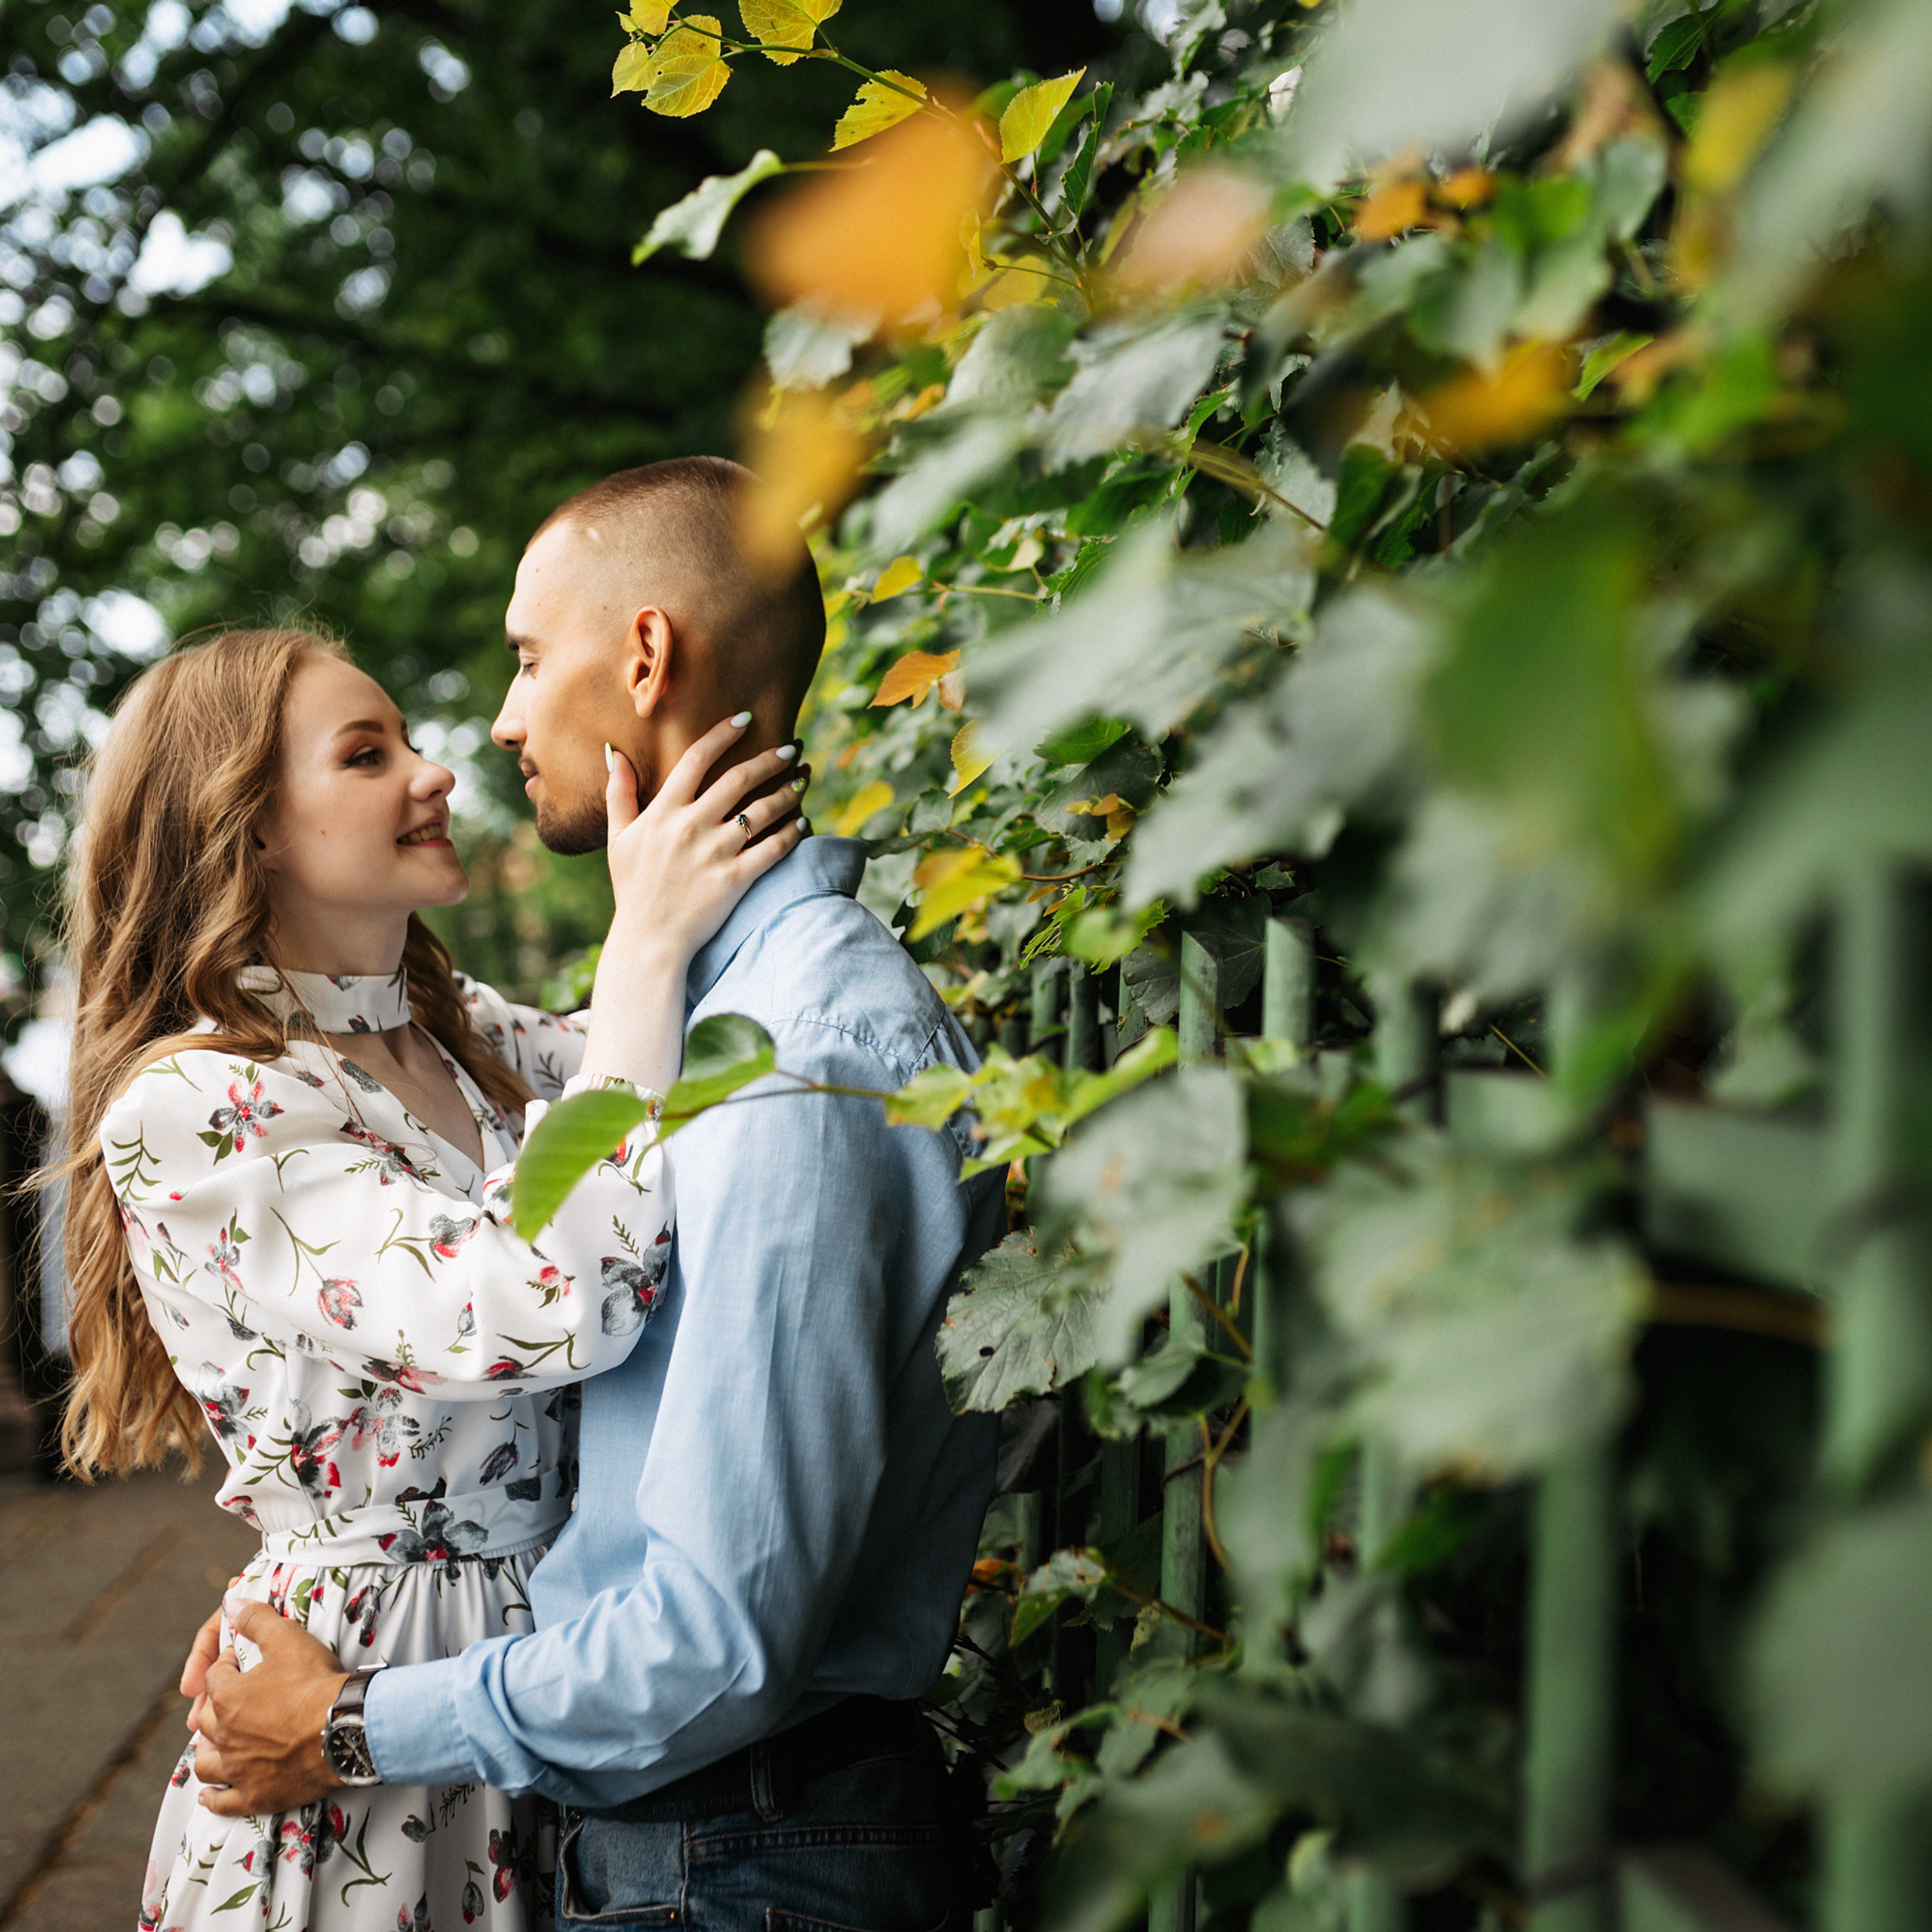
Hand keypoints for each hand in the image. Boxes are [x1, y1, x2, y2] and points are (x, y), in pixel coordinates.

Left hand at [193, 1600, 349, 1816]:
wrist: (345, 1728)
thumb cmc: (317, 1683)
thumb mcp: (288, 1639)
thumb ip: (257, 1619)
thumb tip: (232, 1601)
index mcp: (227, 1698)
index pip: (215, 1677)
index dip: (229, 1664)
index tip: (245, 1661)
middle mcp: (223, 1736)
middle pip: (206, 1719)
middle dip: (217, 1705)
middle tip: (237, 1698)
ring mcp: (237, 1769)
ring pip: (206, 1761)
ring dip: (208, 1750)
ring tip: (217, 1743)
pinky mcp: (254, 1795)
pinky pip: (222, 1801)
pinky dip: (213, 1797)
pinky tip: (211, 1793)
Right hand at [603, 715, 808, 966]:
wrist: (649, 940)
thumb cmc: (633, 888)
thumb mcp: (618, 839)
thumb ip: (619, 794)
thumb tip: (615, 754)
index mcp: (663, 812)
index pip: (697, 758)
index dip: (724, 733)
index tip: (746, 719)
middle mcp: (690, 827)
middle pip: (738, 778)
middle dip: (770, 759)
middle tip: (792, 747)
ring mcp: (714, 853)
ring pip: (763, 810)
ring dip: (789, 791)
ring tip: (804, 779)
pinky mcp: (735, 880)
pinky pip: (774, 849)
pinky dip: (793, 833)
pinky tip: (804, 822)